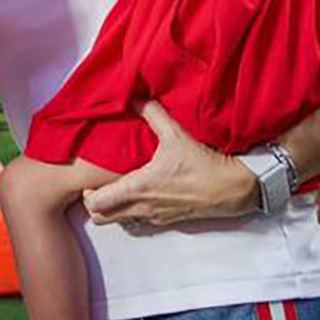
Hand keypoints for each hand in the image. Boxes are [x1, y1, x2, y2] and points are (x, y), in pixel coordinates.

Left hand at [81, 101, 255, 225]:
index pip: (96, 204)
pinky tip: (140, 193)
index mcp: (138, 188)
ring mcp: (154, 217)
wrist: (233, 189)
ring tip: (117, 187)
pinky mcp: (166, 221)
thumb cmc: (202, 164)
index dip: (87, 193)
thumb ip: (153, 114)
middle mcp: (142, 207)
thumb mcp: (176, 134)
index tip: (92, 178)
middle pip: (101, 218)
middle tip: (99, 184)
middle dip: (95, 203)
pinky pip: (138, 221)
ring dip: (113, 209)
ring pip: (119, 222)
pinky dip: (131, 211)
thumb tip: (136, 98)